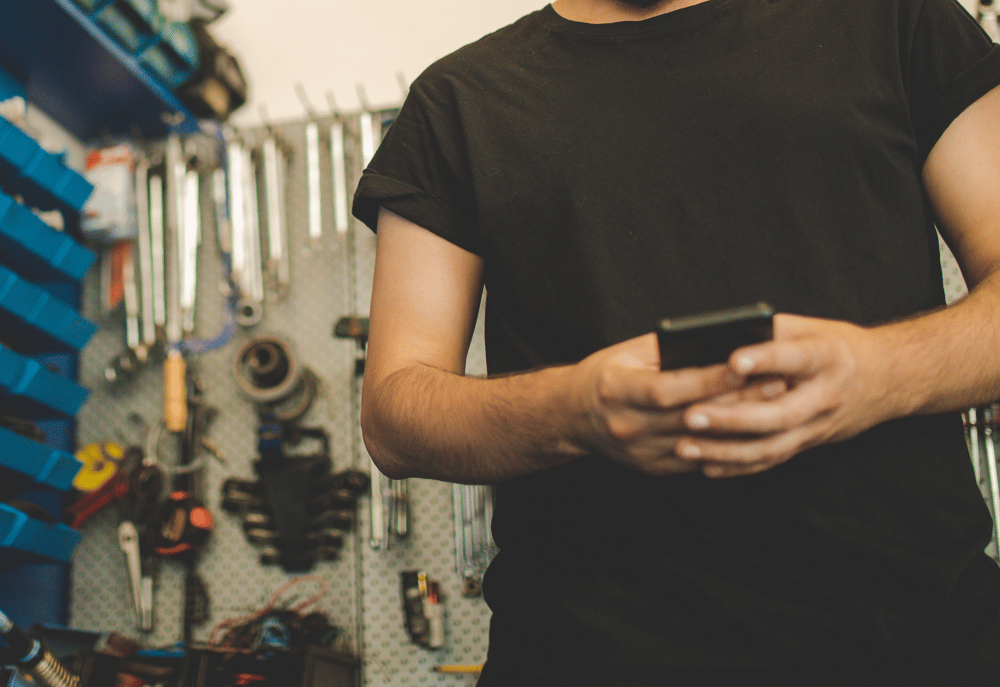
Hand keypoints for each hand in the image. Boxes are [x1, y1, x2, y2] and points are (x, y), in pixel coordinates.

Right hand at [565, 332, 786, 475]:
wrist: (574, 416)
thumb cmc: (606, 375)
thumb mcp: (627, 353)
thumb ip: (667, 349)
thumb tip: (717, 342)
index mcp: (617, 390)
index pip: (669, 388)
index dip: (709, 378)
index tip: (746, 363)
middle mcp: (627, 425)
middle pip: (691, 416)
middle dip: (737, 399)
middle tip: (777, 383)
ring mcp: (640, 452)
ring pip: (701, 442)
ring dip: (741, 424)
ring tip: (775, 406)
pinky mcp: (652, 468)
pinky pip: (697, 460)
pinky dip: (726, 446)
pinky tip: (755, 431)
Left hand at [674, 314, 890, 477]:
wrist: (886, 380)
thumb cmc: (833, 345)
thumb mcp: (809, 327)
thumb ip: (768, 330)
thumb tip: (716, 334)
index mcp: (827, 357)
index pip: (796, 358)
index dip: (766, 359)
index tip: (733, 360)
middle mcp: (825, 396)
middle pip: (778, 414)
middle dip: (732, 418)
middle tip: (689, 415)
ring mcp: (817, 427)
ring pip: (771, 446)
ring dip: (726, 451)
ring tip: (685, 446)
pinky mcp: (807, 445)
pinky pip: (770, 461)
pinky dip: (737, 467)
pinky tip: (705, 466)